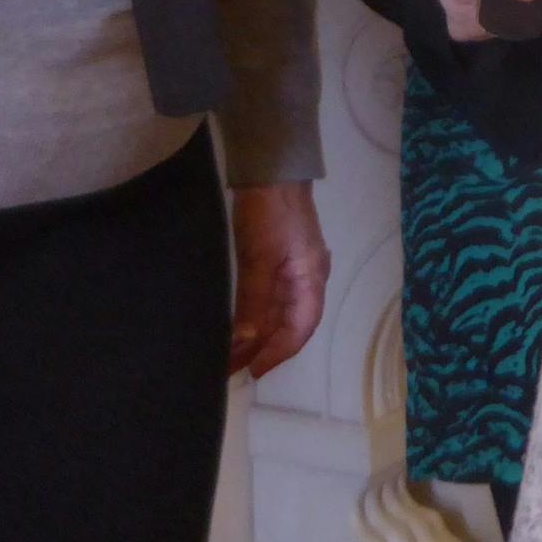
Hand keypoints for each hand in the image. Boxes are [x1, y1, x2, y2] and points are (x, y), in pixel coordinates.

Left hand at [229, 181, 330, 378]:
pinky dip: (253, 316)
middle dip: (263, 348)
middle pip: (289, 324)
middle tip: (231, 369)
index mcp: (312, 278)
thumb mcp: (260, 258)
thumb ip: (254, 300)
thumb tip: (245, 342)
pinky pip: (268, 299)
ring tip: (228, 355)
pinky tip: (236, 327)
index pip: (300, 328)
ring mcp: (292, 270)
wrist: (271, 171)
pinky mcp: (276, 262)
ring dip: (256, 335)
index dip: (278, 352)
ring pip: (277, 313)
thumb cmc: (270, 213)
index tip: (253, 370)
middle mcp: (306, 278)